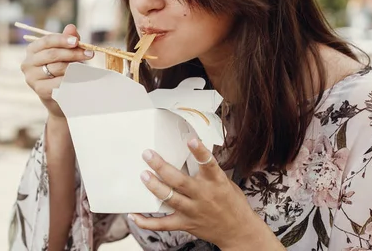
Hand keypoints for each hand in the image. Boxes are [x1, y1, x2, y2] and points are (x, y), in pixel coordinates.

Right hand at [20, 24, 93, 117]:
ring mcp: (32, 77)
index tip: (77, 41)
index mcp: (32, 49)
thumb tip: (71, 27)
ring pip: (57, 68)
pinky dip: (72, 79)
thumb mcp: (64, 53)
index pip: (47, 41)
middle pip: (53, 54)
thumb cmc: (61, 70)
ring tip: (86, 66)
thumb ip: (68, 40)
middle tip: (89, 54)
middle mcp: (28, 63)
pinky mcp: (40, 90)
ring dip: (75, 66)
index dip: (62, 40)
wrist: (57, 96)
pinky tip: (80, 78)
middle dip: (73, 53)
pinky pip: (59, 82)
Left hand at [129, 139, 282, 249]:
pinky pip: (162, 224)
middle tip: (148, 154)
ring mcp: (193, 211)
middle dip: (162, 167)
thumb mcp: (224, 182)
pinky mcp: (185, 224)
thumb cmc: (231, 202)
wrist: (239, 231)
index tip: (191, 140)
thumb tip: (192, 151)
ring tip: (143, 175)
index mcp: (216, 182)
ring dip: (154, 187)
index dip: (200, 152)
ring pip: (170, 199)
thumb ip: (208, 170)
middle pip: (180, 181)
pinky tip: (133, 215)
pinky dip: (146, 221)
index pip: (208, 165)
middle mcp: (203, 195)